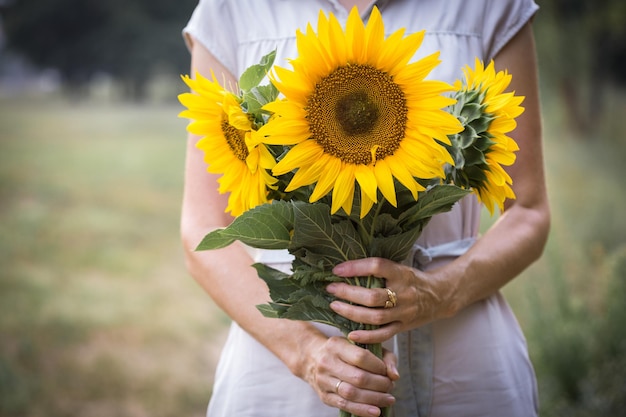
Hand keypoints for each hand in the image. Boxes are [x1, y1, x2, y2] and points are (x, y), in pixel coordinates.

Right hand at [303, 335, 397, 416]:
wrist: (313, 359)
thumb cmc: (344, 351)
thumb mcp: (360, 345)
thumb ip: (382, 356)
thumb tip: (394, 375)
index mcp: (336, 345)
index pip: (361, 357)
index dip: (378, 366)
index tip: (387, 371)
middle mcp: (327, 362)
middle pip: (358, 377)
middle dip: (379, 385)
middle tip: (391, 387)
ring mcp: (323, 380)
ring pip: (351, 393)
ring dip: (374, 399)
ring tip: (388, 399)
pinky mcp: (324, 396)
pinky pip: (344, 405)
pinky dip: (362, 410)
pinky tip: (376, 411)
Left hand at [328, 257, 457, 344]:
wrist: (438, 296)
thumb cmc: (411, 280)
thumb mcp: (399, 268)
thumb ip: (378, 270)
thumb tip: (345, 267)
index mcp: (402, 273)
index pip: (377, 267)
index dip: (356, 267)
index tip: (337, 269)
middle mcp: (404, 293)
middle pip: (373, 296)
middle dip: (348, 293)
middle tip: (331, 288)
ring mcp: (404, 312)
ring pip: (375, 316)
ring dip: (352, 313)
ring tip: (335, 306)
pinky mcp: (403, 326)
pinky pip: (384, 334)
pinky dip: (367, 336)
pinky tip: (351, 334)